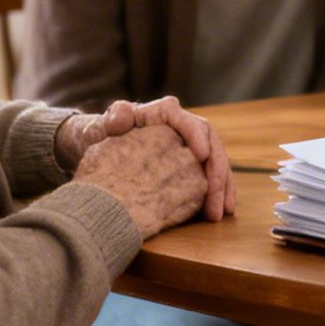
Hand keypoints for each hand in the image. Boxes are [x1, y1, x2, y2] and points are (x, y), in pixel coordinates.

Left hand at [58, 96, 234, 220]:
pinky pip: (212, 175)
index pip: (190, 122)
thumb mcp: (102, 126)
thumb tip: (120, 117)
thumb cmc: (102, 134)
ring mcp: (192, 145)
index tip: (202, 157)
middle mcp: (185, 126)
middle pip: (212, 145)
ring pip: (217, 162)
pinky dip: (219, 192)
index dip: (198, 138)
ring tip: (222, 213)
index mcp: (167, 112)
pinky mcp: (193, 162)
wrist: (103, 145)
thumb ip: (111, 120)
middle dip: (217, 174)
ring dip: (223, 188)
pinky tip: (222, 211)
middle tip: (215, 201)